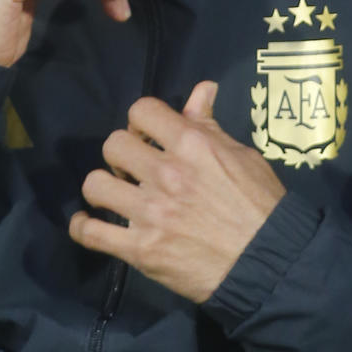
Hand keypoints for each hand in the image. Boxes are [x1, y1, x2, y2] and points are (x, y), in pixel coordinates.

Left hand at [69, 82, 284, 302]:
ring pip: (95, 184)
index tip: (147, 136)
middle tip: (133, 169)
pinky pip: (91, 233)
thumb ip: (211, 125)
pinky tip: (88, 224)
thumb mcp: (242, 155)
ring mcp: (150, 214)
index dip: (141, 121)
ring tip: (114, 195)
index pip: (141, 110)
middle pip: (113, 144)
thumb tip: (202, 89)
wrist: (268, 263)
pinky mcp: (141, 250)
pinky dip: (82, 227)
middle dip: (121, 153)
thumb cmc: (261, 205)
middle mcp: (166, 174)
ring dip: (102, 187)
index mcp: (192, 145)